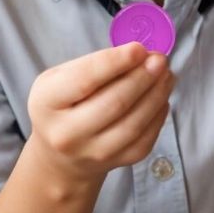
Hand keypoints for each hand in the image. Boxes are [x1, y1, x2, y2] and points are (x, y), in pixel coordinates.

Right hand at [25, 43, 172, 190]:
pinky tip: (162, 97)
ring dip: (156, 95)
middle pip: (114, 103)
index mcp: (47, 102)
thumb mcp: (60, 78)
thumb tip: (138, 54)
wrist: (58, 157)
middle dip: (142, 78)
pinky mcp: (115, 164)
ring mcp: (92, 153)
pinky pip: (143, 140)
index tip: (139, 48)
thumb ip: (93, 65)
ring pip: (133, 124)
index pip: (84, 80)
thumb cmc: (61, 104)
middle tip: (160, 59)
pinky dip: (158, 116)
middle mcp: (67, 134)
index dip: (115, 62)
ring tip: (166, 74)